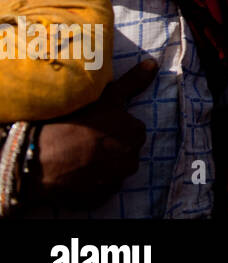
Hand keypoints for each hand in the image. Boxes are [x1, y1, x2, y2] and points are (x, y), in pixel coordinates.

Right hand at [27, 59, 158, 207]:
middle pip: (125, 150)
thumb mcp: (105, 96)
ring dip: (102, 164)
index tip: (96, 125)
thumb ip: (132, 81)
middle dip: (110, 145)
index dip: (114, 126)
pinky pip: (101, 188)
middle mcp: (132, 159)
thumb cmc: (74, 121)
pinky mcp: (100, 198)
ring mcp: (116, 180)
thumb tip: (153, 65)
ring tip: (78, 155)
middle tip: (85, 140)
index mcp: (136, 133)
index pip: (132, 129)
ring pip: (114, 169)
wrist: (39, 156)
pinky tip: (76, 171)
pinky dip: (93, 181)